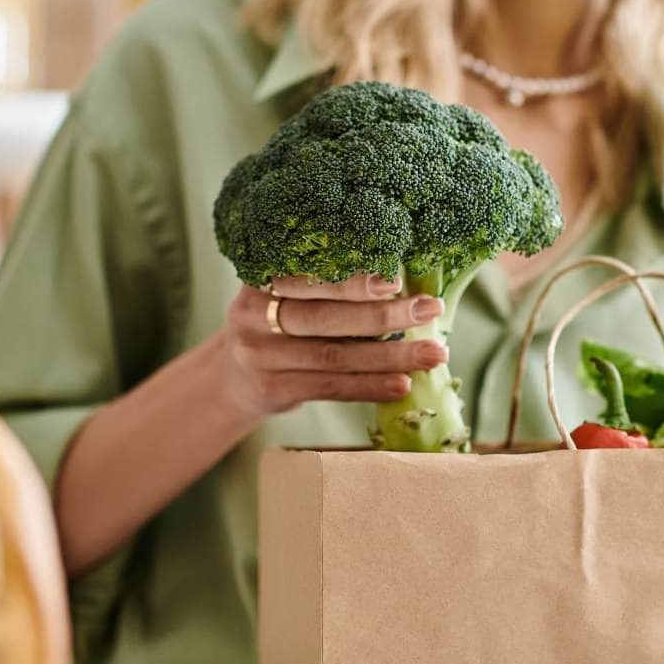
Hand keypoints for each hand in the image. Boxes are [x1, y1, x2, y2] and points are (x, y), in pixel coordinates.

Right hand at [220, 273, 446, 415]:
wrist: (230, 376)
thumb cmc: (278, 322)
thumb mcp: (286, 293)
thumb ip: (326, 283)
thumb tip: (405, 281)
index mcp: (261, 275)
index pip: (309, 274)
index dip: (353, 280)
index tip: (396, 279)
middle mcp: (253, 313)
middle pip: (325, 316)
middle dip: (384, 315)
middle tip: (430, 310)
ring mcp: (260, 354)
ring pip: (334, 355)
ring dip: (390, 356)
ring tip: (433, 354)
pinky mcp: (272, 388)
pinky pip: (330, 387)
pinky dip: (370, 386)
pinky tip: (403, 384)